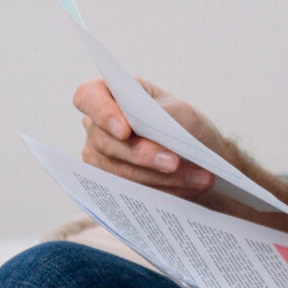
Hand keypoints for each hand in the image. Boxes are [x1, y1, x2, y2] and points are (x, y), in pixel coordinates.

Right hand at [75, 76, 221, 198]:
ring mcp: (101, 158)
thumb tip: (145, 128)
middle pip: (105, 142)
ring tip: (199, 176)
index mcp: (110, 95)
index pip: (88, 97)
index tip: (125, 131)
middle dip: (142, 155)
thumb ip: (162, 115)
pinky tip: (191, 187)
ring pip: (120, 171)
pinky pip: (132, 192)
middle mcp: (97, 127)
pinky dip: (165, 190)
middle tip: (174, 162)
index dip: (102, 113)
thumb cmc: (184, 123)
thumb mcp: (182, 111)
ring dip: (161, 177)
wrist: (199, 154)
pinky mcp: (113, 185)